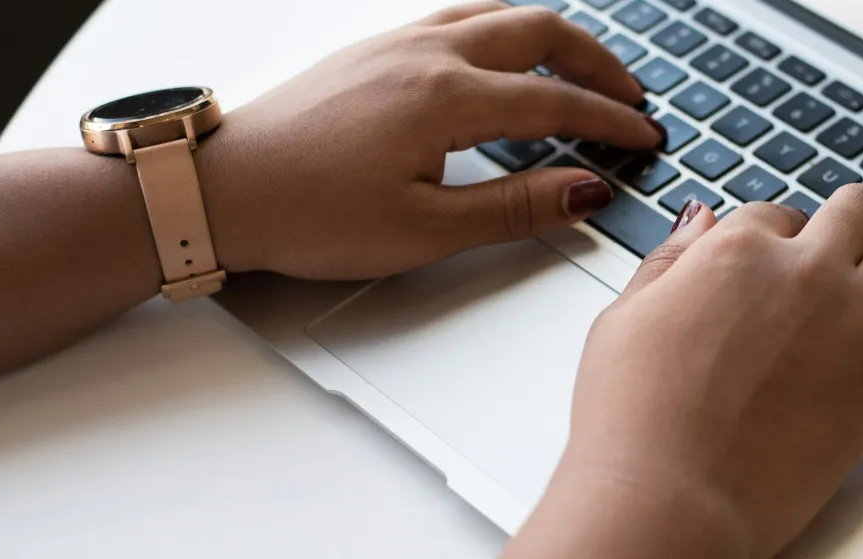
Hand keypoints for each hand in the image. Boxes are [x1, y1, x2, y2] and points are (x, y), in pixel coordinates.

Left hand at [194, 2, 662, 279]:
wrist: (218, 188)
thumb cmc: (304, 213)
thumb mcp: (422, 231)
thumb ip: (513, 208)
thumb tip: (583, 192)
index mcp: (445, 98)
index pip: (555, 101)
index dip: (610, 121)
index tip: (644, 139)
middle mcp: (424, 54)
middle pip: (538, 32)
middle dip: (595, 63)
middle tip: (630, 96)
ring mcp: (394, 43)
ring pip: (496, 13)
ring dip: (550, 37)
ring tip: (578, 70)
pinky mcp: (370, 50)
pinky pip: (456, 17)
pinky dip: (501, 31)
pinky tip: (500, 60)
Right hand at [562, 188, 862, 558]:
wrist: (666, 499)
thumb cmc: (631, 421)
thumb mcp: (624, 319)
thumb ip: (669, 262)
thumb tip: (700, 222)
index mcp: (737, 252)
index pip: (778, 216)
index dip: (779, 238)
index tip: (778, 264)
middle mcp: (804, 274)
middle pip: (859, 211)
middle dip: (854, 224)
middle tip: (852, 246)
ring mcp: (853, 325)